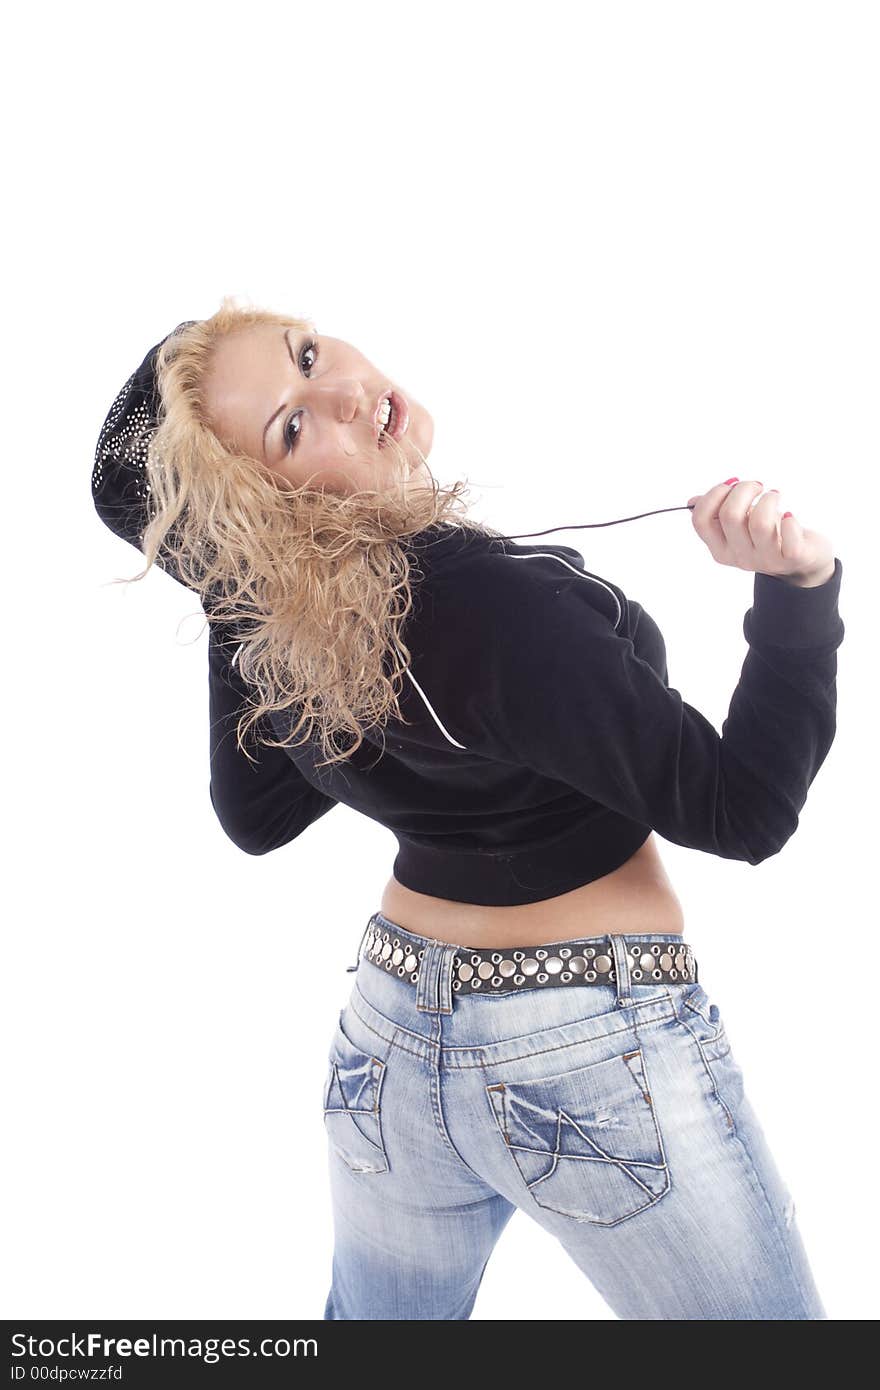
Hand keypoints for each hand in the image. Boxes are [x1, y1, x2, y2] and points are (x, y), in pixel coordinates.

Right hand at [685, 480, 834, 585]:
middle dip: (744, 489)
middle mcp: (739, 556)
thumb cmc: (769, 535)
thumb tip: (692, 502)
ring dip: (768, 499)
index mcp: (720, 548)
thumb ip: (717, 514)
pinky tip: (790, 516)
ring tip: (774, 496)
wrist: (802, 559)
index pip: (701, 520)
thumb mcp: (740, 525)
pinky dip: (790, 520)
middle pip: (730, 515)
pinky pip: (789, 537)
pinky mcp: (792, 557)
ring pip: (759, 522)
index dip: (714, 493)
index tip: (731, 483)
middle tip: (757, 486)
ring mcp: (765, 559)